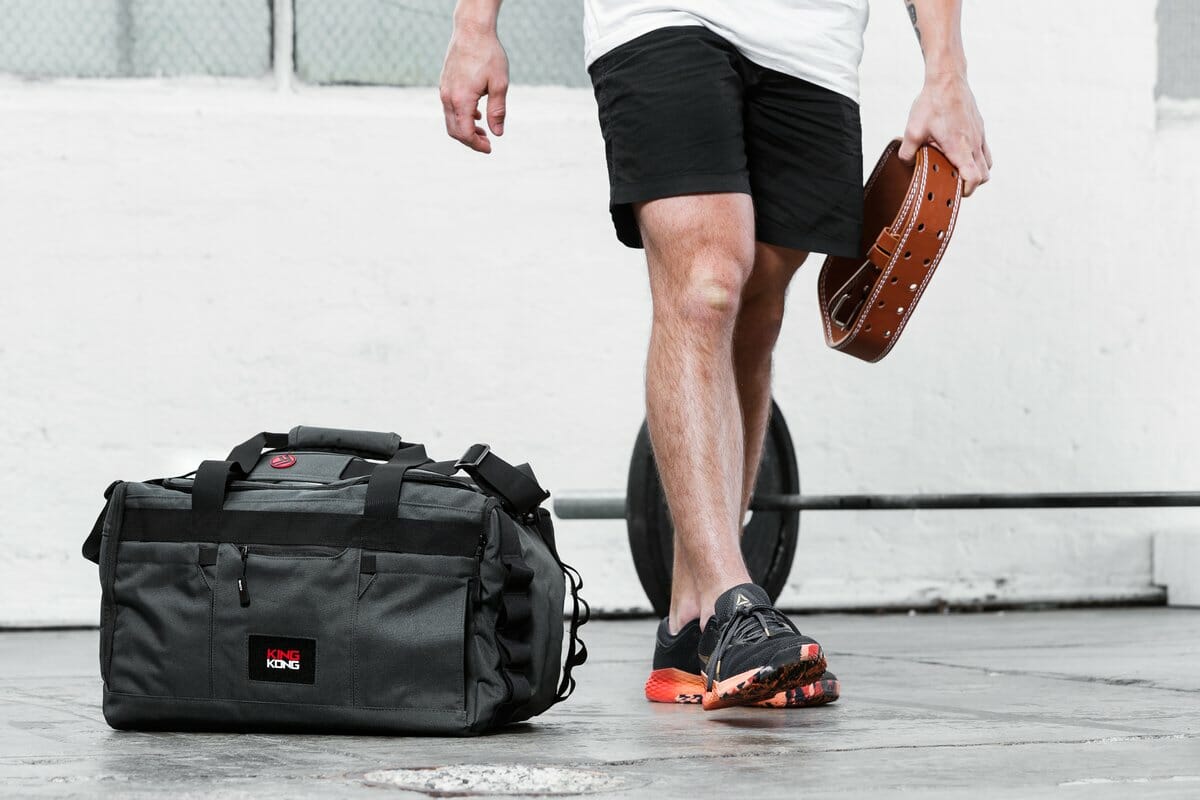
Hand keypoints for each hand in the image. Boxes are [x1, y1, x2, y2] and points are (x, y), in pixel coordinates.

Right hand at [439, 26, 508, 153]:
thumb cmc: (488, 54)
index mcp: (461, 99)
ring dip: (465, 130)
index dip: (477, 145)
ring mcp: (444, 90)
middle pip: (454, 131)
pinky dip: (461, 117)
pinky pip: (449, 108)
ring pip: (450, 120)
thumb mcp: (499, 84)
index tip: (490, 148)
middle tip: (487, 143)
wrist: (472, 30)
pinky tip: (476, 115)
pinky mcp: (445, 84)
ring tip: (483, 131)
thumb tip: (497, 133)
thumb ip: (497, 111)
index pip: (465, 133)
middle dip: (470, 141)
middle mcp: (448, 97)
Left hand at [899, 71, 991, 195]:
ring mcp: (979, 135)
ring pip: (988, 163)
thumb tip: (906, 165)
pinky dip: (977, 158)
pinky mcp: (980, 127)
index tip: (954, 191)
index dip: (967, 190)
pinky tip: (960, 153)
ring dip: (976, 171)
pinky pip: (985, 150)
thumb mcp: (912, 130)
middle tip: (953, 183)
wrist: (948, 78)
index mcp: (959, 147)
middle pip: (984, 175)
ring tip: (957, 170)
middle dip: (971, 184)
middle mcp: (974, 143)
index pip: (974, 178)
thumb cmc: (932, 103)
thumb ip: (907, 153)